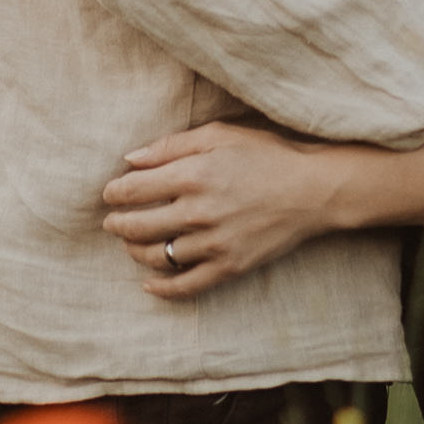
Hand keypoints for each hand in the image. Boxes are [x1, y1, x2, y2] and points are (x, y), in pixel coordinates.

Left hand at [100, 122, 351, 295]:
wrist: (313, 190)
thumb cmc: (267, 154)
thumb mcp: (220, 134)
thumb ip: (172, 145)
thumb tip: (131, 159)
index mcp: (193, 174)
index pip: (134, 189)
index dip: (115, 192)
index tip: (110, 193)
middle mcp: (198, 211)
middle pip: (139, 226)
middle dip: (117, 224)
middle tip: (112, 222)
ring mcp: (214, 242)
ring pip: (157, 256)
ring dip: (135, 251)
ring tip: (130, 244)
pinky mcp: (229, 266)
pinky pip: (186, 285)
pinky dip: (162, 288)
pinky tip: (148, 285)